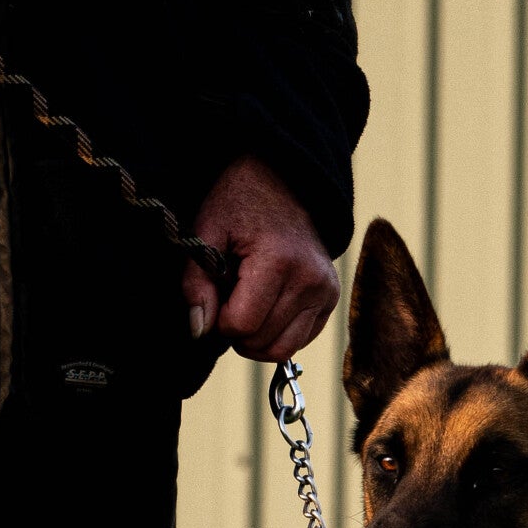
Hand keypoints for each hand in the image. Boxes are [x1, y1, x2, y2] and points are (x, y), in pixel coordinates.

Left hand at [181, 156, 338, 361]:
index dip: (219, 320)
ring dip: (256, 339)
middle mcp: (310, 280)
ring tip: (246, 307)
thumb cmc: (240, 201)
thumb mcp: (207, 230)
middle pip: (262, 341)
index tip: (215, 295)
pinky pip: (300, 340)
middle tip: (228, 298)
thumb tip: (199, 331)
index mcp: (279, 261)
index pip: (243, 325)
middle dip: (237, 330)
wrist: (284, 178)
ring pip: (282, 348)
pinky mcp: (331, 298)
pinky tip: (266, 308)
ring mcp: (325, 292)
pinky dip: (277, 334)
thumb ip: (196, 282)